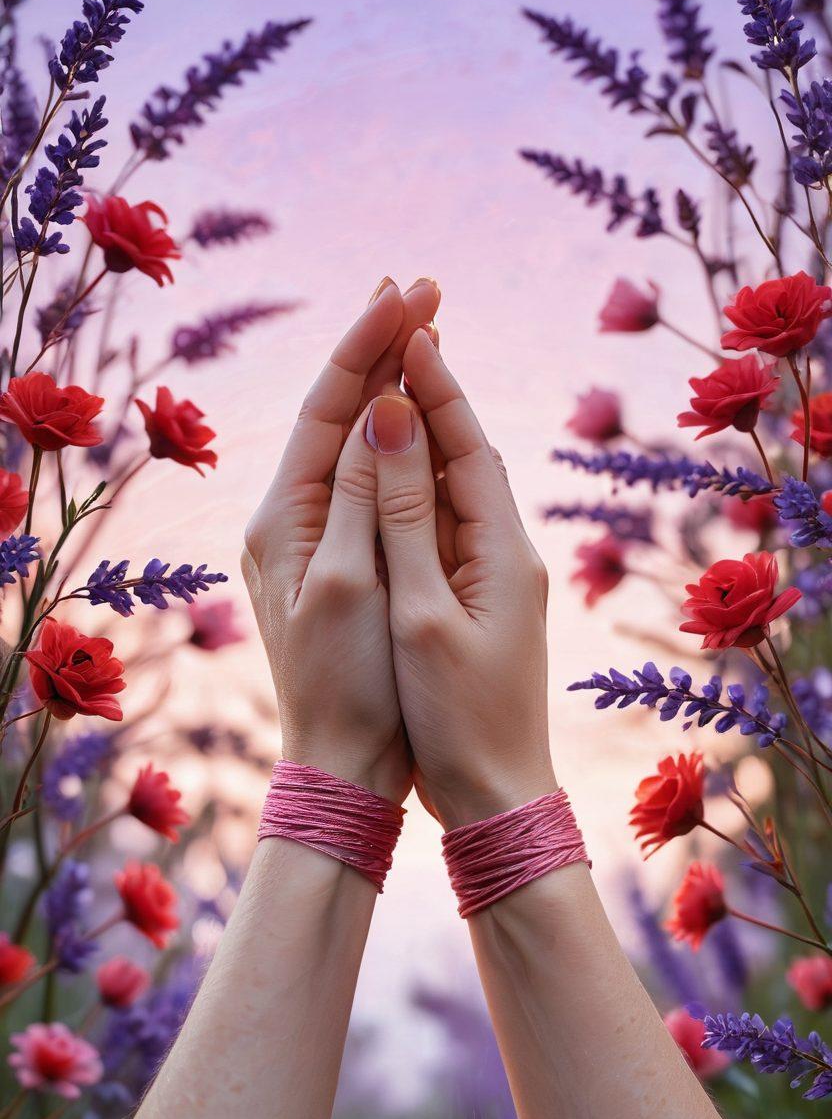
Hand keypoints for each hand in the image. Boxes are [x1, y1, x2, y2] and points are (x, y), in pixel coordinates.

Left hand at [242, 278, 439, 801]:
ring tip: (420, 327)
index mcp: (282, 517)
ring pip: (354, 442)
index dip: (367, 344)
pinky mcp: (343, 560)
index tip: (408, 290)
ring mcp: (315, 538)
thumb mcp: (353, 586)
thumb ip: (366, 496)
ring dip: (388, 383)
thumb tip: (381, 408)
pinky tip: (417, 412)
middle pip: (337, 413)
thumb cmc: (352, 686)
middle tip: (422, 285)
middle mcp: (291, 518)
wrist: (348, 765)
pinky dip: (396, 438)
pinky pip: (370, 481)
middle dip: (378, 348)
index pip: (326, 406)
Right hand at [365, 328, 555, 827]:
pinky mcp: (477, 604)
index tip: (406, 322)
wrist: (494, 797)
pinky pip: (446, 526)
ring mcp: (495, 579)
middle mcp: (507, 553)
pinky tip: (396, 474)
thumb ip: (404, 516)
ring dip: (426, 434)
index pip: (467, 443)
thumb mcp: (420, 612)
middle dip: (433, 392)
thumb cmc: (456, 717)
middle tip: (404, 325)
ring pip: (457, 488)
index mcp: (502, 550)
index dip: (434, 383)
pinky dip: (419, 489)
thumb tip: (390, 419)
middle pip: (467, 454)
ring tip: (396, 377)